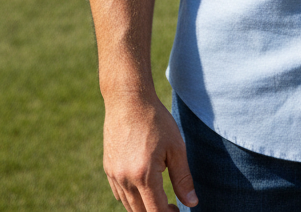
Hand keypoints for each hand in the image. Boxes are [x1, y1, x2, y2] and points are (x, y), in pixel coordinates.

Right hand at [102, 90, 197, 210]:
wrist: (127, 99)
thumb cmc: (155, 120)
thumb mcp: (176, 147)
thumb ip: (183, 178)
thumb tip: (192, 203)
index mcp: (144, 175)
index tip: (178, 210)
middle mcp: (125, 179)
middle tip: (172, 206)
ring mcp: (114, 175)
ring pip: (128, 206)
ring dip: (144, 208)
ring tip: (159, 196)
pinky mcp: (108, 168)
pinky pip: (119, 194)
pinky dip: (132, 198)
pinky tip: (143, 186)